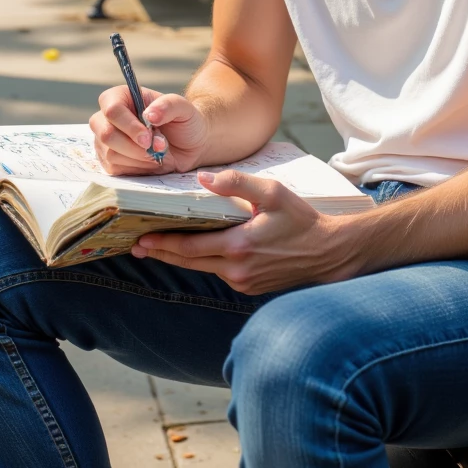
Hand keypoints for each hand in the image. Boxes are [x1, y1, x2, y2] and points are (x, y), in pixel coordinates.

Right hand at [90, 85, 210, 174]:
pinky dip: (137, 167)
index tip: (148, 138)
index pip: (112, 110)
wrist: (190, 147)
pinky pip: (115, 168)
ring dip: (140, 157)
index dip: (129, 126)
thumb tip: (149, 115)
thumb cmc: (185, 122)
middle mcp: (108, 117)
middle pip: (106, 134)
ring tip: (157, 152)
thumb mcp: (184, 108)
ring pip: (111, 154)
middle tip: (157, 147)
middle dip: (134, 146)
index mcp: (122, 97)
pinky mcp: (109, 161)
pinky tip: (150, 160)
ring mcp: (106, 140)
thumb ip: (168, 105)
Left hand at [131, 170, 356, 292]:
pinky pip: (219, 274)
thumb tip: (203, 179)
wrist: (330, 253)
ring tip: (157, 249)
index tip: (142, 239)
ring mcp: (243, 282)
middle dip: (161, 254)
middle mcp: (237, 270)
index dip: (163, 243)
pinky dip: (203, 263)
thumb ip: (236, 184)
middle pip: (189, 262)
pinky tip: (193, 253)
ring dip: (180, 259)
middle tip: (137, 247)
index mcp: (239, 246)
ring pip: (202, 269)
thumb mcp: (273, 193)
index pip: (190, 247)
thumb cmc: (302, 220)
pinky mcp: (250, 287)